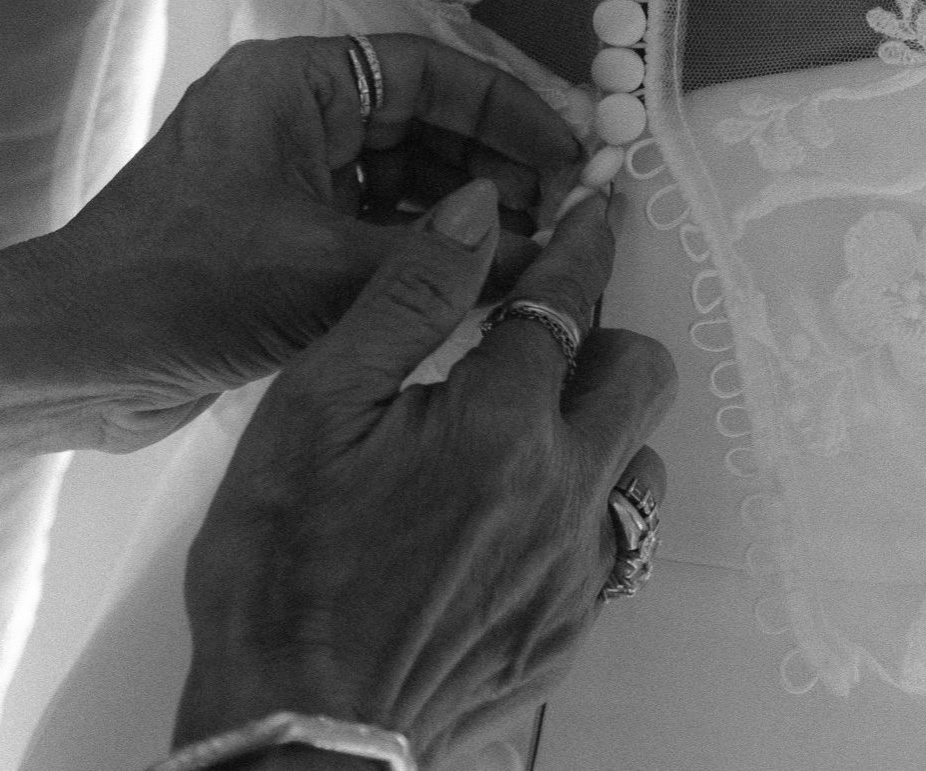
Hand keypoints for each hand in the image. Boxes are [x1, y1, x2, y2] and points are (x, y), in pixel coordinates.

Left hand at [0, 34, 587, 460]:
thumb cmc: (184, 288)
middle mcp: (288, 114)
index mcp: (292, 83)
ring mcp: (278, 175)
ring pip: (397, 175)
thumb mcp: (326, 270)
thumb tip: (545, 247)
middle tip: (567, 212)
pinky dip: (418, 251)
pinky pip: (367, 223)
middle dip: (493, 164)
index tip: (573, 151)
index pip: (425, 69)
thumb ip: (438, 259)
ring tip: (535, 255)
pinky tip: (474, 289)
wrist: (67, 359)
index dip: (506, 108)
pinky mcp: (271, 236)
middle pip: (418, 118)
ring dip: (461, 213)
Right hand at [175, 181, 676, 766]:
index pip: (568, 301)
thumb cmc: (284, 566)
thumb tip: (478, 208)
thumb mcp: (316, 406)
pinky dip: (580, 509)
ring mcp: (575, 575)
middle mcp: (563, 494)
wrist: (297, 738)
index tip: (592, 209)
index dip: (583, 243)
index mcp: (500, 425)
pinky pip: (612, 547)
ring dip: (599, 429)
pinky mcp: (566, 636)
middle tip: (539, 335)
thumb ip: (407, 296)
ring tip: (523, 431)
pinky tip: (512, 515)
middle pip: (640, 375)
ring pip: (641, 464)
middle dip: (601, 335)